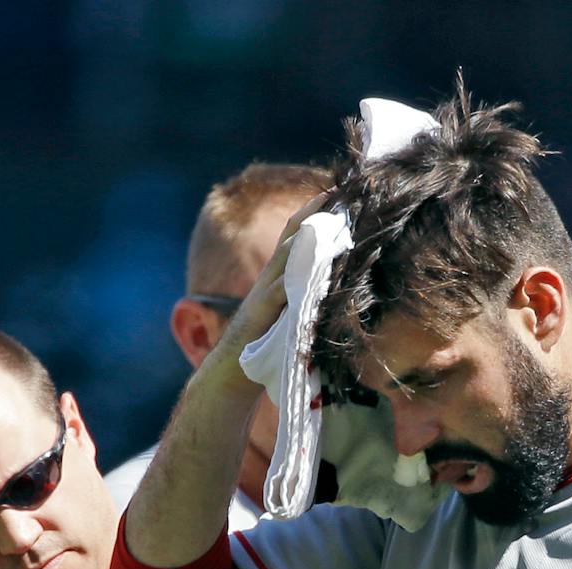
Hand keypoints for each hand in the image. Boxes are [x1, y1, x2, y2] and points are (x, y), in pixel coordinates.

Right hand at [215, 191, 331, 355]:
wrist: (232, 370)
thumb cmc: (266, 346)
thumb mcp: (291, 313)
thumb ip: (307, 297)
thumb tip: (336, 288)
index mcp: (278, 276)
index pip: (297, 236)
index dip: (315, 214)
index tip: (338, 195)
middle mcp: (271, 277)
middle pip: (293, 235)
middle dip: (314, 213)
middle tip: (339, 193)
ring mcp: (265, 292)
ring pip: (287, 256)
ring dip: (308, 238)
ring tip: (331, 220)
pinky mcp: (262, 312)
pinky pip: (281, 292)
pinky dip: (297, 280)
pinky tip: (315, 271)